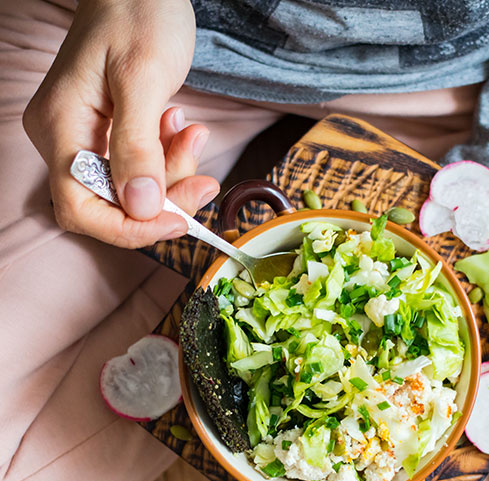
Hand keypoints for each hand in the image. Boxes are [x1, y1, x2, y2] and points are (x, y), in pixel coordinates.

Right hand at [23, 0, 218, 247]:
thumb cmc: (137, 12)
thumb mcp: (143, 78)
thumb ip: (138, 145)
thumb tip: (140, 207)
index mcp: (59, 127)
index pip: (81, 208)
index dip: (129, 228)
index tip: (178, 222)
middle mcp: (65, 140)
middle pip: (111, 206)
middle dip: (163, 201)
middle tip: (205, 181)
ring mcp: (86, 139)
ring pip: (133, 192)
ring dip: (173, 175)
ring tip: (194, 134)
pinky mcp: (110, 135)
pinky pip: (141, 168)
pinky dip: (169, 159)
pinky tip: (183, 129)